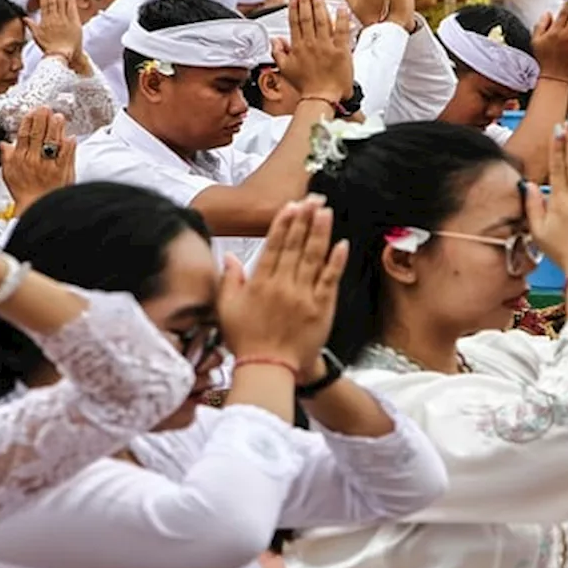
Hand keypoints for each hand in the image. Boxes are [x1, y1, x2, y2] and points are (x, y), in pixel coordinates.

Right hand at [1, 107, 74, 214]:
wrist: (38, 209)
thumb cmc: (25, 193)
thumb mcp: (9, 174)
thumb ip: (6, 156)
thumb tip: (3, 144)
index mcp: (20, 159)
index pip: (23, 135)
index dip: (28, 121)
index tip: (32, 112)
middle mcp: (34, 161)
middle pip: (37, 135)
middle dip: (42, 119)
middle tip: (46, 109)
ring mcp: (49, 166)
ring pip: (52, 142)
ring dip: (56, 128)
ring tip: (59, 117)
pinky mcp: (63, 172)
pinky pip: (66, 155)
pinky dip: (69, 145)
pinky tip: (70, 136)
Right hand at [24, 0, 82, 61]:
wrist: (62, 56)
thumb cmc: (50, 49)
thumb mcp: (37, 37)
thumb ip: (31, 26)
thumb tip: (25, 19)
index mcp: (46, 21)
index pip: (44, 4)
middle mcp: (55, 19)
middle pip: (53, 0)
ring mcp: (65, 20)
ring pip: (62, 2)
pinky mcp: (74, 23)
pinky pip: (72, 9)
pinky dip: (71, 1)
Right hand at [218, 197, 348, 370]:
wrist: (269, 369)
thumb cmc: (246, 341)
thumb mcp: (226, 309)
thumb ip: (229, 280)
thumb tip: (229, 257)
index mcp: (260, 283)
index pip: (273, 246)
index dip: (283, 223)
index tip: (290, 206)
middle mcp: (282, 286)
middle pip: (295, 245)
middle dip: (304, 219)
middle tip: (312, 198)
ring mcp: (303, 296)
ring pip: (313, 257)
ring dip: (320, 232)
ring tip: (325, 211)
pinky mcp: (321, 308)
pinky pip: (329, 280)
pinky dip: (336, 262)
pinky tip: (341, 244)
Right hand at [273, 0, 353, 103]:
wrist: (322, 97)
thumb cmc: (306, 86)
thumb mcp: (286, 70)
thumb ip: (278, 53)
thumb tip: (275, 40)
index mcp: (298, 47)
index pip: (294, 22)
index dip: (294, 7)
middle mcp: (311, 44)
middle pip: (307, 17)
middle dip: (306, 1)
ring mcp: (326, 46)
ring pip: (322, 20)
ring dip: (320, 5)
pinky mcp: (341, 50)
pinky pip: (341, 30)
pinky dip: (341, 18)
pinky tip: (340, 7)